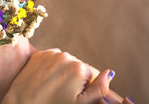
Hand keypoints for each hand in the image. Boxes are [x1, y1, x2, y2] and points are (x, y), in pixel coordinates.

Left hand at [1, 48, 132, 103]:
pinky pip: (51, 59)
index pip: (91, 74)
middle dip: (73, 78)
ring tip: (53, 86)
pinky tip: (45, 79)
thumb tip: (110, 73)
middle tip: (61, 92)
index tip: (73, 95)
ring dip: (62, 71)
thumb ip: (99, 89)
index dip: (84, 87)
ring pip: (64, 62)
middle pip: (77, 67)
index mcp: (79, 67)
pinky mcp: (39, 54)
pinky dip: (51, 67)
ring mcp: (51, 54)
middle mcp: (66, 56)